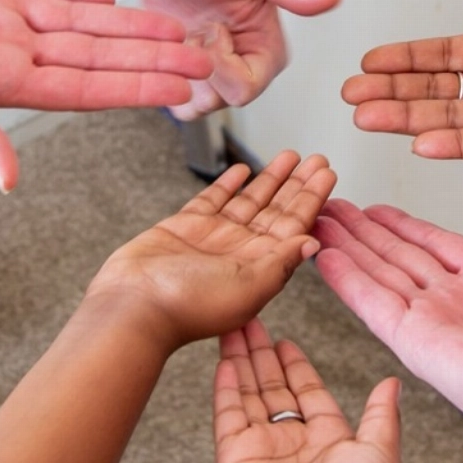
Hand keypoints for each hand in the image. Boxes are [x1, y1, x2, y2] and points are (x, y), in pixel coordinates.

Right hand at [0, 0, 213, 191]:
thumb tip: (10, 179)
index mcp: (4, 82)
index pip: (90, 88)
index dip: (139, 87)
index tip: (183, 88)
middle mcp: (10, 52)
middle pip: (98, 57)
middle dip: (151, 58)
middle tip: (203, 58)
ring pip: (79, 22)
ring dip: (125, 26)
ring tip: (172, 27)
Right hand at [88, 150, 336, 346]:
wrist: (134, 305)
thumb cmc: (190, 306)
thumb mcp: (248, 288)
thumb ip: (281, 263)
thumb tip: (313, 242)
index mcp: (261, 267)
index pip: (295, 226)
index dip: (313, 199)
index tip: (328, 173)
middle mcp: (241, 252)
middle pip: (278, 210)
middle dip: (298, 184)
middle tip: (318, 157)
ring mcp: (214, 238)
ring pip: (250, 201)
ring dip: (271, 179)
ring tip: (290, 156)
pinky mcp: (185, 227)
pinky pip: (214, 200)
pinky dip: (229, 184)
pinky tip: (243, 170)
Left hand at [138, 0, 340, 119]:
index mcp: (268, 52)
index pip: (246, 89)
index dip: (221, 64)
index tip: (212, 27)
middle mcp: (246, 68)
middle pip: (221, 100)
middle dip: (198, 64)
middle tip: (194, 27)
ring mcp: (215, 75)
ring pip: (197, 105)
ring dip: (179, 69)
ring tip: (182, 32)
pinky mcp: (189, 76)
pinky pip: (177, 101)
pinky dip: (165, 77)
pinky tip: (168, 43)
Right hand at [213, 318, 400, 462]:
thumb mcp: (381, 452)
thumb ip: (382, 414)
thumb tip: (393, 383)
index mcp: (329, 440)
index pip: (308, 392)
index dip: (295, 365)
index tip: (283, 340)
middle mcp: (293, 442)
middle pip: (273, 387)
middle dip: (263, 354)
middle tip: (251, 321)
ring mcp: (263, 448)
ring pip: (248, 394)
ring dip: (241, 361)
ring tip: (233, 328)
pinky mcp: (235, 456)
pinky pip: (228, 413)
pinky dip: (225, 385)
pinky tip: (224, 360)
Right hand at [313, 200, 462, 450]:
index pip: (437, 250)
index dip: (405, 228)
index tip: (376, 208)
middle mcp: (459, 307)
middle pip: (398, 260)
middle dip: (364, 233)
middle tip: (332, 206)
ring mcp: (434, 324)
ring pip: (378, 274)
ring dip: (347, 247)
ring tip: (317, 219)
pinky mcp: (417, 342)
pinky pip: (371, 302)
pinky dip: (344, 278)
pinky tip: (319, 254)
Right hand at [341, 0, 462, 164]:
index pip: (444, 55)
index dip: (406, 58)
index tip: (369, 61)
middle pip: (435, 90)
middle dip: (392, 93)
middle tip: (351, 97)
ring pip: (449, 119)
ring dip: (408, 119)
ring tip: (369, 119)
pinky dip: (455, 145)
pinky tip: (422, 144)